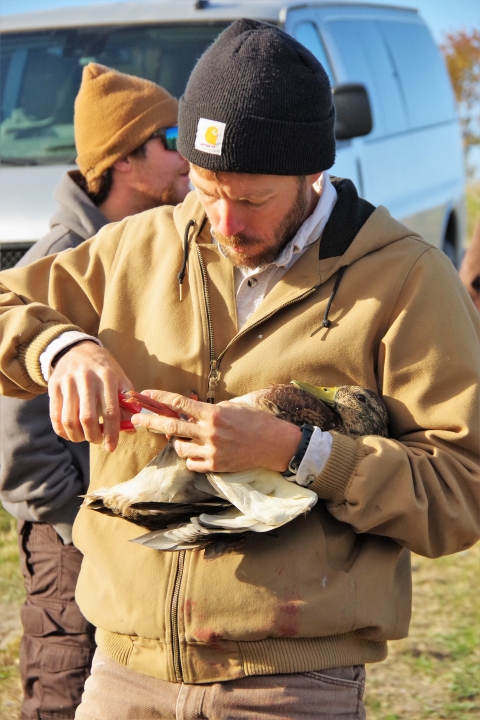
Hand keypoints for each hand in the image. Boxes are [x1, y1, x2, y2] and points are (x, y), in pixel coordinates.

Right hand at [48, 341, 132, 451]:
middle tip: (98, 440)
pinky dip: (62, 431)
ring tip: (85, 437)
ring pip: (69, 420)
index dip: (111, 433)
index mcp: (108, 377)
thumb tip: (132, 428)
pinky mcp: (53, 386)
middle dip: (94, 436)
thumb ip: (128, 403)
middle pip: (88, 418)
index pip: (111, 411)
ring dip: (77, 436)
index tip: (111, 447)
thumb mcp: (120, 379)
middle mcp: (87, 379)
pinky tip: (70, 433)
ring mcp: (68, 382)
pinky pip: (55, 416)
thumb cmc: (103, 369)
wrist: (77, 349)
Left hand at [130, 390, 301, 472]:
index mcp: (212, 413)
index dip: (159, 398)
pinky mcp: (216, 466)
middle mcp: (209, 432)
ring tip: (185, 439)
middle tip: (135, 419)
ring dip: (178, 442)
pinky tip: (197, 452)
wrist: (275, 444)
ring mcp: (211, 451)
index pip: (178, 403)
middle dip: (149, 422)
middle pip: (170, 426)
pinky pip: (191, 463)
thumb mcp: (232, 407)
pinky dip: (191, 457)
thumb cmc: (255, 421)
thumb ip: (209, 409)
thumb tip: (189, 408)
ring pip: (180, 447)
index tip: (146, 395)